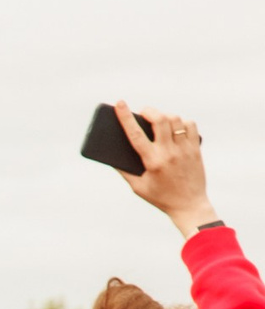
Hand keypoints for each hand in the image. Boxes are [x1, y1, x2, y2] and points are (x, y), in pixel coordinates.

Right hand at [115, 103, 220, 235]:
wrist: (189, 205)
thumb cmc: (160, 197)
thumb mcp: (137, 187)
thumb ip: (124, 171)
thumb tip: (112, 155)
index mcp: (152, 162)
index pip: (136, 134)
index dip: (125, 117)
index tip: (120, 103)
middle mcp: (169, 152)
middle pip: (160, 120)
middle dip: (149, 111)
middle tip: (143, 111)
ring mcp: (185, 149)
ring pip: (176, 119)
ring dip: (165, 115)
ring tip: (158, 121)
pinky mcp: (196, 148)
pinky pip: (190, 125)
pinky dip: (181, 122)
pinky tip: (175, 127)